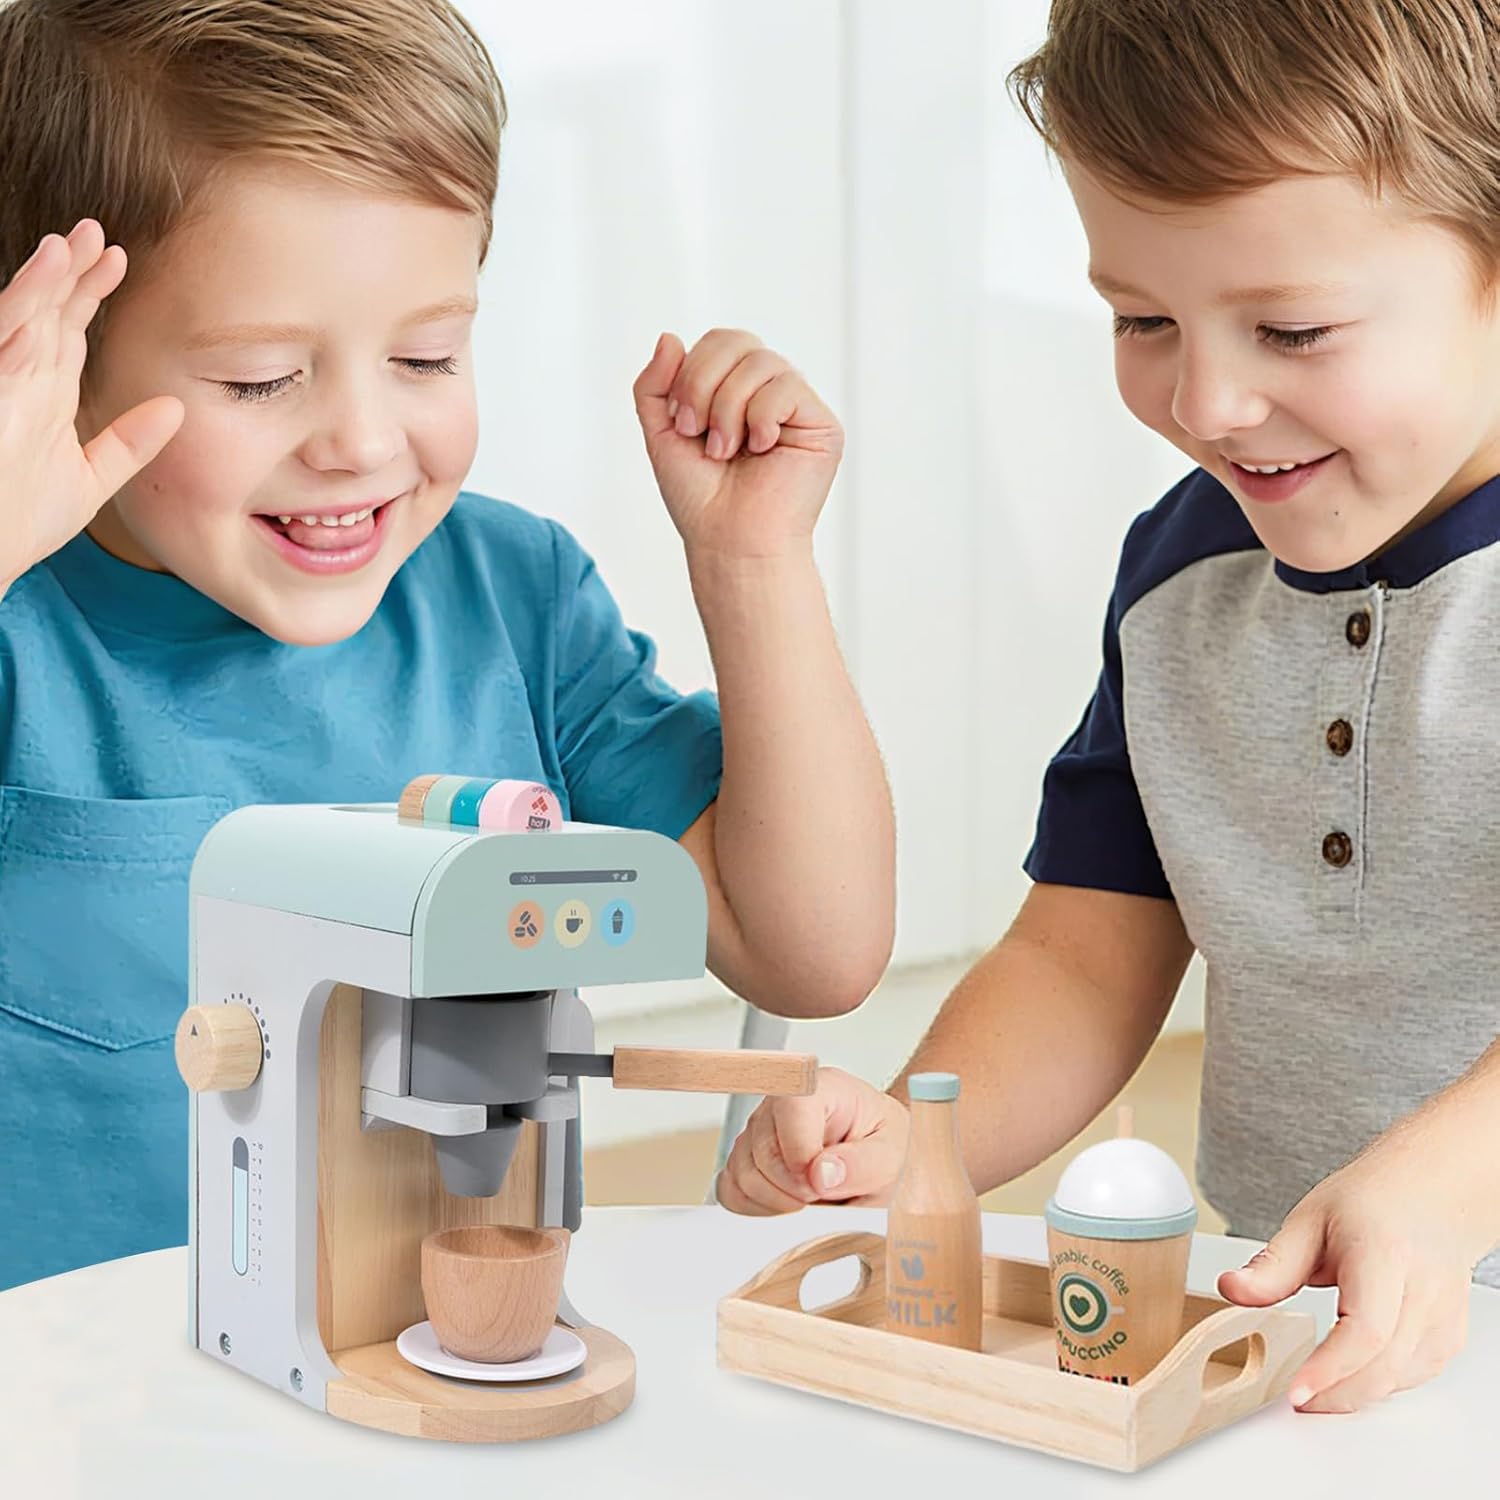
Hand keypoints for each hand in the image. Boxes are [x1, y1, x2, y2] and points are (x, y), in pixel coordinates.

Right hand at [0, 220, 182, 590]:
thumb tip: (176, 409)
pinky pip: (4, 337)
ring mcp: (0, 382)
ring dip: (47, 275)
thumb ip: (130, 444)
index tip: (120, 260)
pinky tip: (46, 273)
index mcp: (43, 396)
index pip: (68, 330)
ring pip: (23, 313)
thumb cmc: (18, 523)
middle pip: (48, 311)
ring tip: (73, 241)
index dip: (90, 293)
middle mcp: (18, 380)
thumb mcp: (91, 481)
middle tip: (99, 232)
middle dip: (71, 271)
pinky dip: (24, 304)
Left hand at [632, 329, 842, 560]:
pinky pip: (787, 387)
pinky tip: (761, 449)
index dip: (691, 372)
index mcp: (736, 388)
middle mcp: (768, 391)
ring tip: (725, 450)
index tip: (681, 424)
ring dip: (729, 408)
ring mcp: (797, 406)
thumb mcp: (662, 433)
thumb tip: (670, 336)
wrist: (729, 541)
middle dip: (703, 384)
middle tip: (697, 432)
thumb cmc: (701, 498)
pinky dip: (762, 417)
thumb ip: (655, 385)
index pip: (718, 342)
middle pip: (737, 341)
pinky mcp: (822, 425)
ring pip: (761, 362)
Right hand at [714, 1066, 908, 1214]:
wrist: (879, 1156)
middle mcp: (783, 1102)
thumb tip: (820, 1174)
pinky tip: (785, 1205)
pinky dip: (755, 1207)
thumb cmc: (885, 1146)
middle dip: (792, 1189)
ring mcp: (759, 1129)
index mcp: (823, 1088)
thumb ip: (861, 1165)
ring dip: (776, 1202)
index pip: (791, 1107)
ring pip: (742, 1173)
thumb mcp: (892, 1157)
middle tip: (822, 1198)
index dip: (799, 1153)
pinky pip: (730, 1188)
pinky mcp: (745, 1157)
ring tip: (810, 1200)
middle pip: (762, 1149)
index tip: (819, 1184)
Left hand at [1217, 1136, 1474, 1412]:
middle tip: (1296, 1398)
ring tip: (1315, 1386)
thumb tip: (1231, 1288)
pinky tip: (1350, 1374)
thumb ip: (1272, 1264)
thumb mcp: (1308, 1220)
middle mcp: (1424, 1288)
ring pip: (1402, 1378)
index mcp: (1385, 1254)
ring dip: (1357, 1393)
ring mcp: (1444, 1315)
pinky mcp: (1450, 1335)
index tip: (1297, 1390)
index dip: (1332, 1368)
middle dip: (1337, 1393)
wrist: (1428, 1192)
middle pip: (1385, 1365)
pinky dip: (1380, 1383)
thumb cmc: (1370, 1203)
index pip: (1366, 1329)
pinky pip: (1414, 1375)